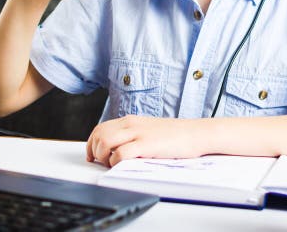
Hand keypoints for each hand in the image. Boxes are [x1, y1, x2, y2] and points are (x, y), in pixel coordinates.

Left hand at [86, 115, 205, 166]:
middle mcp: (131, 124)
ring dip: (103, 156)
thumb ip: (133, 134)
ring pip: (105, 142)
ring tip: (111, 164)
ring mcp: (138, 133)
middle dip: (94, 150)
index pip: (100, 128)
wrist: (195, 133)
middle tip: (100, 162)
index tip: (92, 155)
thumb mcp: (149, 129)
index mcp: (130, 120)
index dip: (91, 143)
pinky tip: (122, 166)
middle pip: (99, 134)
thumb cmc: (175, 135)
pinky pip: (120, 154)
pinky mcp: (146, 145)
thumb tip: (117, 147)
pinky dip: (115, 162)